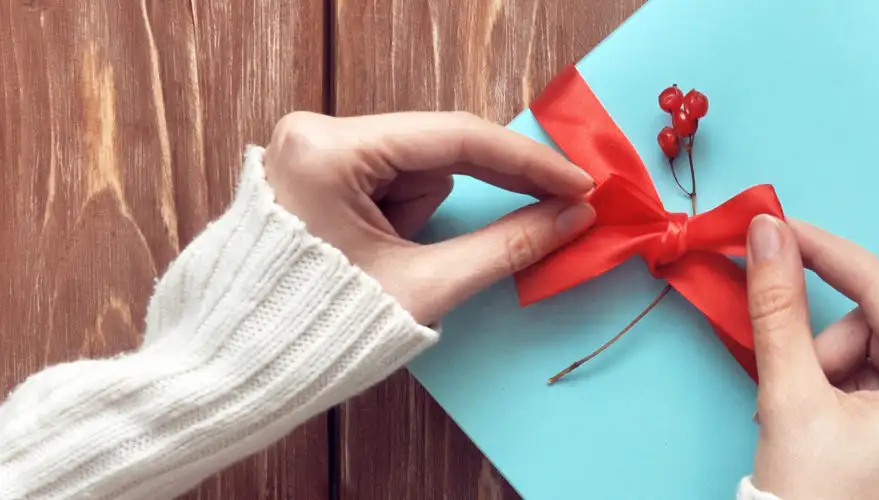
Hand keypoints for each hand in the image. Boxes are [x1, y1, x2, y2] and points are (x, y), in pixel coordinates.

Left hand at [261, 111, 596, 324]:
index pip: (454, 138)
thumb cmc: (318, 329)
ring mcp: (311, 153)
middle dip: (480, 188)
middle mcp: (316, 135)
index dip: (528, 162)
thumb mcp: (425, 286)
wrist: (238, 371)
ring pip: (415, 169)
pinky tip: (380, 256)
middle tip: (558, 202)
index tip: (579, 182)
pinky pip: (389, 184)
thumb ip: (507, 244)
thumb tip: (572, 216)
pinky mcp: (314, 175)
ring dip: (427, 214)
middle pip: (435, 150)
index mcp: (330, 150)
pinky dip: (405, 218)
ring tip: (394, 264)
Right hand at [744, 215, 878, 499]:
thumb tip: (770, 236)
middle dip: (824, 352)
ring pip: (877, 354)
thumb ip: (779, 307)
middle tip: (794, 396)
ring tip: (808, 427)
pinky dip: (843, 397)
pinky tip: (825, 434)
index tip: (779, 227)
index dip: (824, 253)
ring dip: (829, 377)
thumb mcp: (791, 398)